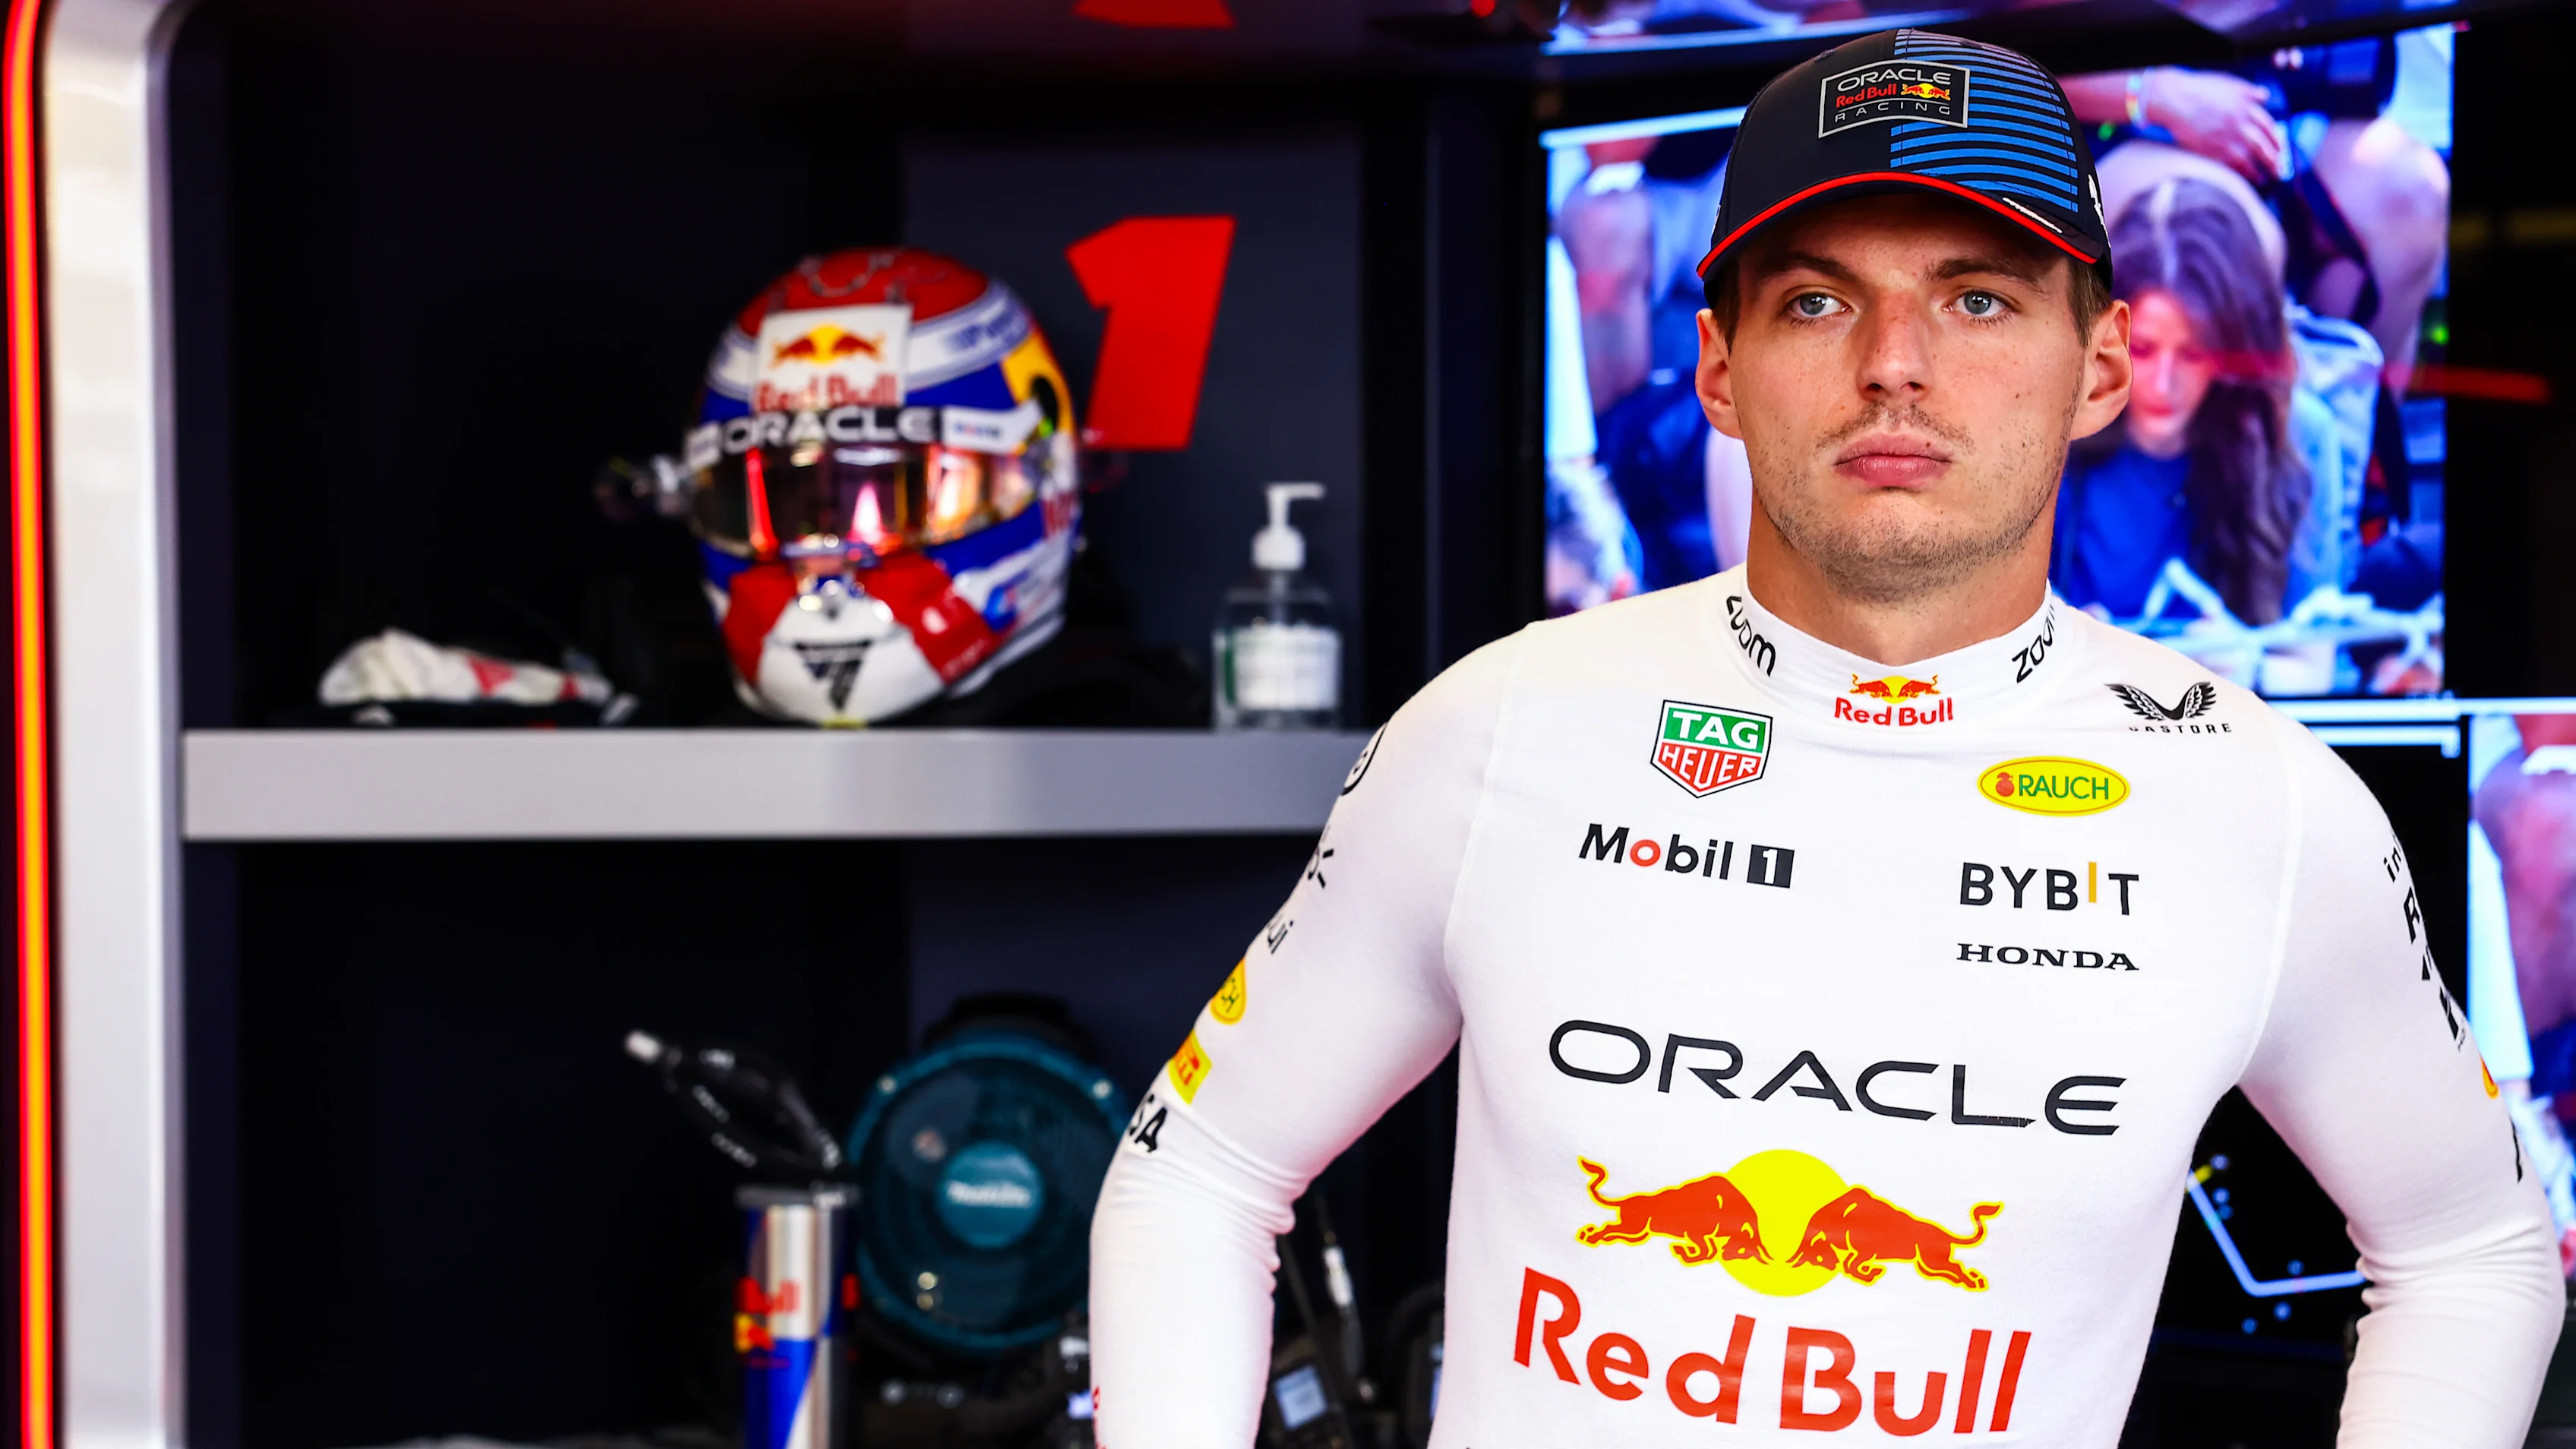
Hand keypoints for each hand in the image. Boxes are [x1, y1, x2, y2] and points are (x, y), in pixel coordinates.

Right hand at [2144, 69, 2284, 182]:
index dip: (2276, 139)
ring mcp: (2228, 136)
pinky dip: (2244, 172)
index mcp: (2247, 105)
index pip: (2268, 126)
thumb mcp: (2229, 83)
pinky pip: (2234, 164)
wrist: (2174, 99)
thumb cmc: (2198, 88)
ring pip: (2252, 156)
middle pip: (2264, 144)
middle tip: (2280, 169)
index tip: (2280, 148)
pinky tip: (2249, 178)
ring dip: (2262, 169)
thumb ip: (2249, 91)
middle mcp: (2241, 122)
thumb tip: (2264, 95)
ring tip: (2267, 178)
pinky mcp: (2214, 149)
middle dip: (2275, 158)